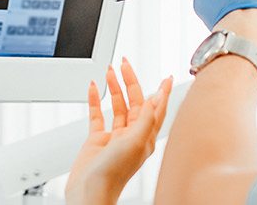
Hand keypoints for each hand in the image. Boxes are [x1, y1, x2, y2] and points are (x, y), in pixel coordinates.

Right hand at [66, 58, 172, 204]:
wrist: (90, 191)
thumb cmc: (114, 174)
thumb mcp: (135, 142)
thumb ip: (146, 119)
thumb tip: (155, 98)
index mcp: (145, 137)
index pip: (157, 109)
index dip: (162, 92)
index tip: (166, 77)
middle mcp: (132, 136)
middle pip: (135, 102)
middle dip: (131, 82)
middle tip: (125, 64)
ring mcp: (114, 137)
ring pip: (117, 106)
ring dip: (114, 88)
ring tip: (110, 71)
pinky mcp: (97, 141)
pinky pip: (97, 115)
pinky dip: (95, 101)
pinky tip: (93, 88)